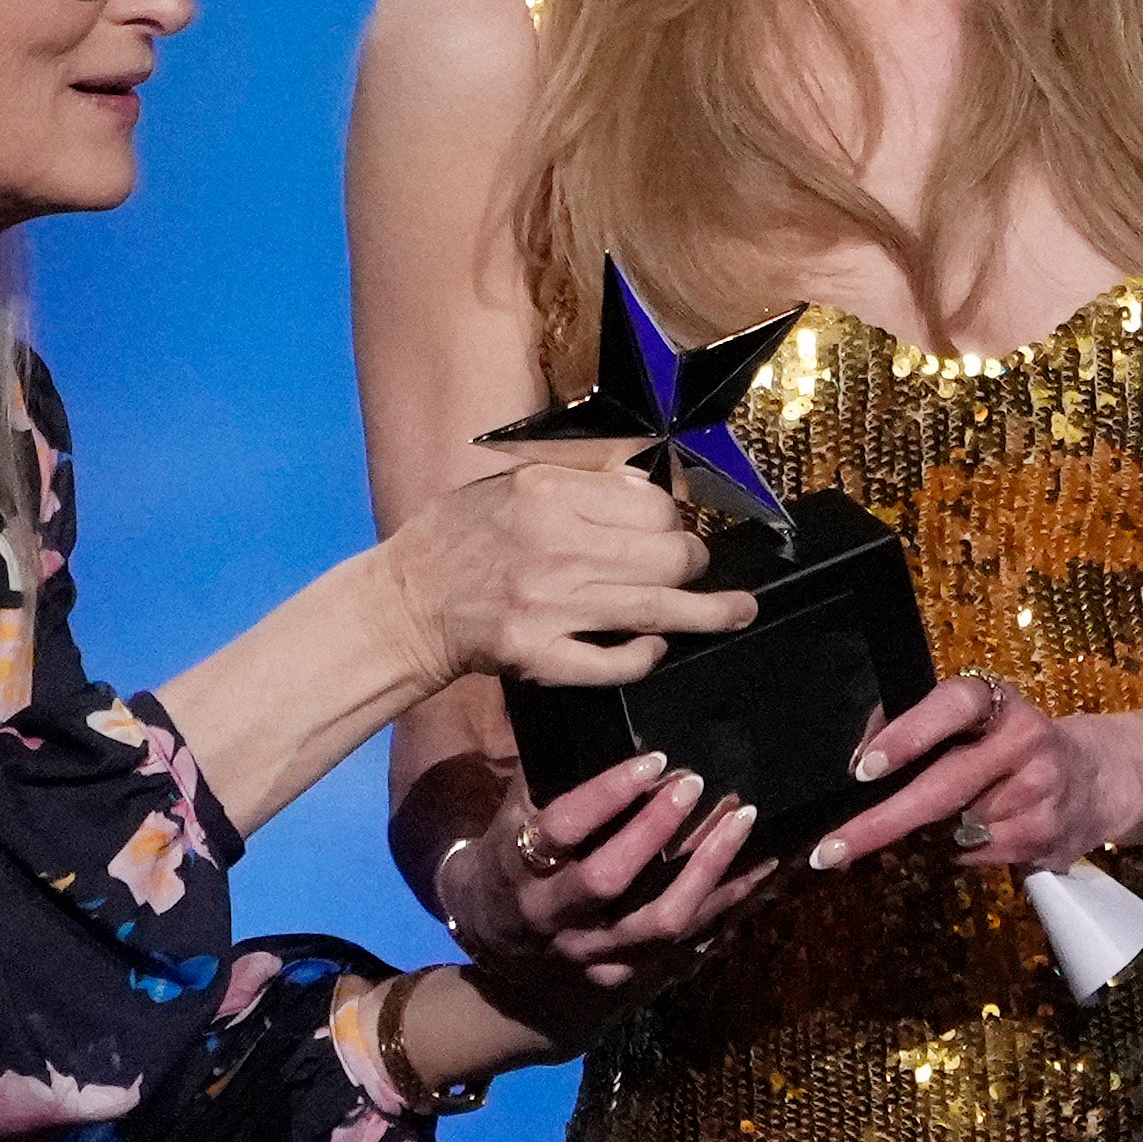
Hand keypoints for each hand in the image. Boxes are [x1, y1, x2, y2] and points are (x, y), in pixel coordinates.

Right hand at [382, 462, 759, 690]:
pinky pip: (613, 662)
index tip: (670, 530)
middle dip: (694, 563)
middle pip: (666, 555)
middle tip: (694, 569)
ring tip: (738, 613)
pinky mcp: (538, 656)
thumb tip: (643, 482)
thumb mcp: (509, 483)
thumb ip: (576, 478)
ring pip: (655, 609)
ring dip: (707, 614)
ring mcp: (549, 606)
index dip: (672, 520)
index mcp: (547, 494)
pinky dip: (642, 657)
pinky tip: (654, 649)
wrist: (404, 604)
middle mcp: (555, 546)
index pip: (650, 505)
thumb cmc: (456, 538)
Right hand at [442, 751, 776, 1023]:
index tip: (654, 759)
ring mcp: (588, 949)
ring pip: (657, 922)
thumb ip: (553, 772)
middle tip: (697, 784)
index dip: (608, 793)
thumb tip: (601, 706)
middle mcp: (551, 913)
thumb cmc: (511, 847)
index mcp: (518, 864)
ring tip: (743, 822)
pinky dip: (723, 904)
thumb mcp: (516, 809)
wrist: (490, 927)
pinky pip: (681, 943)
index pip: (562, 827)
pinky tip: (758, 868)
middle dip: (658, 831)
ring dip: (707, 871)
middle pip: (608, 879)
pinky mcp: (618, 971)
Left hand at [808, 674, 1142, 873]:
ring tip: (952, 815)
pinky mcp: (1044, 841)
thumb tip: (858, 767)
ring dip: (926, 834)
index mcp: (999, 701)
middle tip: (828, 851)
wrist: (1100, 779)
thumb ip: (915, 726)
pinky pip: (972, 856)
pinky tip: (982, 831)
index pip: (952, 705)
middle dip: (879, 824)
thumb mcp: (975, 717)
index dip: (907, 734)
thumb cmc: (1008, 742)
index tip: (864, 768)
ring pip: (952, 831)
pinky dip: (958, 850)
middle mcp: (1025, 742)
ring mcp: (1039, 796)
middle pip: (943, 789)